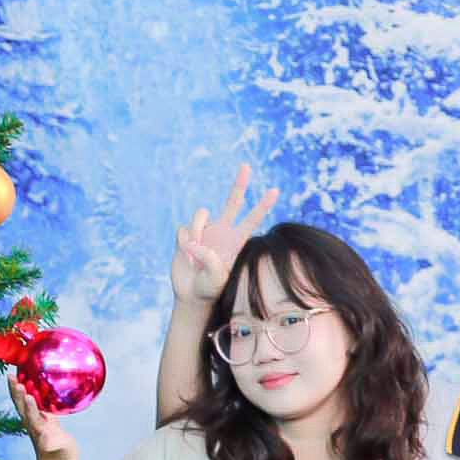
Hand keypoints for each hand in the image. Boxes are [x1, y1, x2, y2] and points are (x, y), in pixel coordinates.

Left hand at [8, 374, 74, 459]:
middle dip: (16, 392)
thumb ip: (52, 444)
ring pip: (22, 402)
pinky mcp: (39, 416)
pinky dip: (27, 391)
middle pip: (21, 406)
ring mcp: (34, 418)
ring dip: (17, 389)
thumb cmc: (60, 455)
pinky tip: (28, 380)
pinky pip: (30, 401)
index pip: (32, 416)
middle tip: (12, 377)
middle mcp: (32, 422)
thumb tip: (46, 442)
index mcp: (38, 429)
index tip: (28, 395)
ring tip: (13, 375)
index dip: (30, 406)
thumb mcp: (60, 449)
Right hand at [171, 164, 275, 308]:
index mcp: (235, 241)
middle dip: (239, 184)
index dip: (262, 206)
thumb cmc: (210, 289)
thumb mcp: (216, 279)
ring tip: (195, 257)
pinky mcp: (187, 234)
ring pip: (200, 215)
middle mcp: (222, 231)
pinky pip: (184, 229)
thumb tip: (195, 243)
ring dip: (197, 233)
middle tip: (246, 165)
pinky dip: (184, 244)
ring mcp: (205, 231)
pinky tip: (187, 257)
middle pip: (232, 202)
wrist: (192, 294)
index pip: (252, 220)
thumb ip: (210, 260)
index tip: (275, 191)